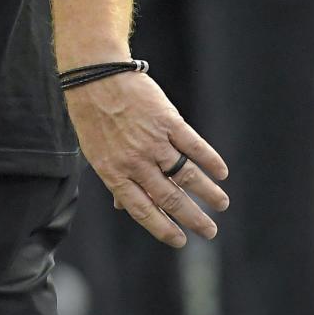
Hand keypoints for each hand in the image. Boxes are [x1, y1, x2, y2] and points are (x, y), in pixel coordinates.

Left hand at [65, 71, 228, 246]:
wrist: (94, 74)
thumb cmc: (91, 113)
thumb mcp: (94, 151)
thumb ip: (113, 178)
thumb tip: (121, 207)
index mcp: (114, 172)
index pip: (142, 210)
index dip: (163, 228)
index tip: (180, 241)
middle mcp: (135, 161)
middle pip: (170, 197)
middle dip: (192, 218)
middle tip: (209, 231)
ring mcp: (153, 141)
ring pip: (187, 175)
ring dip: (208, 192)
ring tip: (221, 204)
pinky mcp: (167, 120)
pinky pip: (193, 145)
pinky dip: (210, 160)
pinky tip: (221, 172)